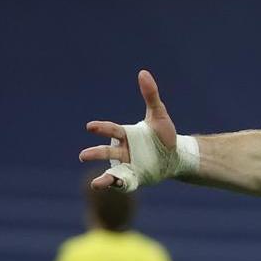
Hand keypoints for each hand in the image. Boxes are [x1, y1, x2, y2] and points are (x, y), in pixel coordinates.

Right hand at [80, 70, 177, 189]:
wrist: (176, 155)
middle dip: (95, 153)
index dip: (101, 128)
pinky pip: (125, 183)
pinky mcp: (136, 178)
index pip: (112, 130)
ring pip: (112, 171)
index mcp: (126, 135)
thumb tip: (143, 72)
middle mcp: (123, 151)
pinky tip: (115, 188)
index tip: (90, 127)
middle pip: (107, 152)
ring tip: (96, 184)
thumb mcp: (159, 115)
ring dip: (104, 177)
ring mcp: (128, 165)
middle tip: (83, 155)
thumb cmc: (163, 135)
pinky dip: (119, 185)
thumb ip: (150, 95)